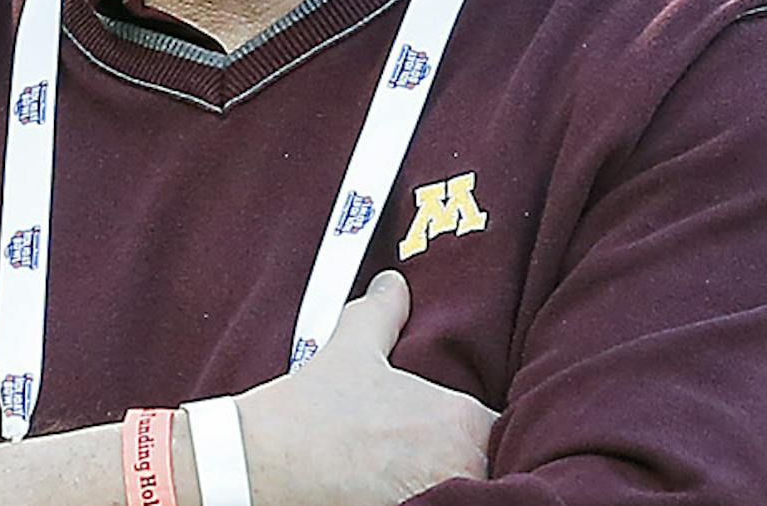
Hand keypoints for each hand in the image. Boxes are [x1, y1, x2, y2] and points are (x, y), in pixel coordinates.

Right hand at [230, 270, 494, 505]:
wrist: (263, 462)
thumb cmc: (312, 410)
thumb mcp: (349, 350)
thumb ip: (381, 313)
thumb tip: (393, 282)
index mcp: (461, 418)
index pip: (503, 429)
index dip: (485, 434)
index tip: (454, 436)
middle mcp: (466, 463)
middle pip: (492, 467)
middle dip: (471, 465)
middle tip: (431, 461)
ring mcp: (446, 501)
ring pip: (473, 494)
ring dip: (455, 488)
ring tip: (413, 481)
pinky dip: (431, 504)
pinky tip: (402, 497)